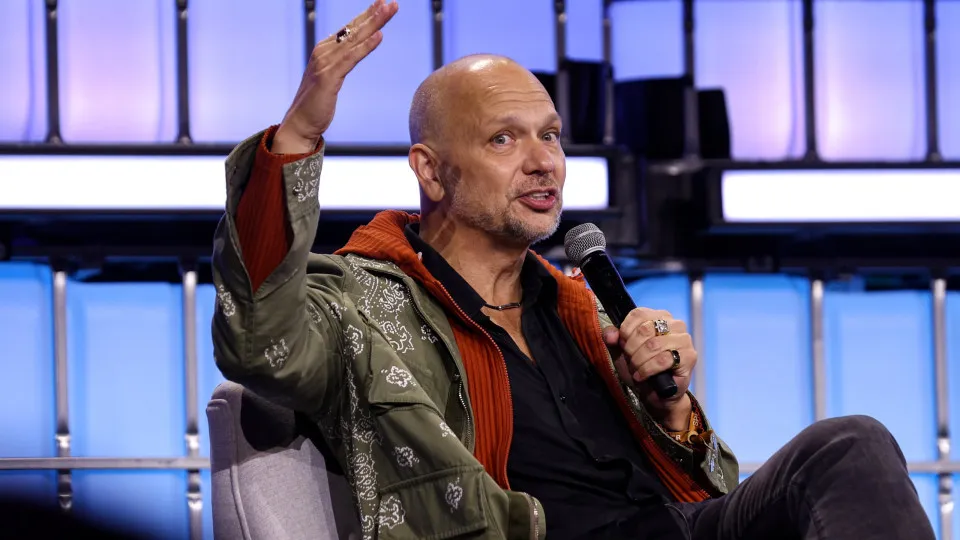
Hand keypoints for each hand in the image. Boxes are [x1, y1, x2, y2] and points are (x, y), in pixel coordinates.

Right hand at [274, 0, 398, 152]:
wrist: (300, 124)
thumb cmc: (316, 104)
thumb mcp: (330, 78)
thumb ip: (340, 63)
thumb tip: (352, 53)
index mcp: (325, 51)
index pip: (349, 29)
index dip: (367, 15)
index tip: (383, 3)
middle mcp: (323, 52)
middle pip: (353, 30)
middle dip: (374, 14)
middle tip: (392, 2)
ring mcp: (325, 63)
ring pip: (354, 39)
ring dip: (373, 24)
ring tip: (388, 11)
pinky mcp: (328, 77)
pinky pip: (351, 58)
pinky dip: (366, 46)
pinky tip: (379, 36)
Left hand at [602, 308, 696, 428]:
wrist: (656, 394)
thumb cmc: (641, 368)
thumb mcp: (622, 352)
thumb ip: (613, 339)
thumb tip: (609, 334)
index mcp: (659, 316)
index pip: (638, 314)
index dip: (626, 331)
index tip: (623, 345)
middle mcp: (675, 324)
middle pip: (645, 330)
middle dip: (631, 349)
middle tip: (630, 360)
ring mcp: (684, 340)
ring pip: (654, 345)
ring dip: (639, 361)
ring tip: (636, 369)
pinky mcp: (689, 357)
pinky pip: (663, 360)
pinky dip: (647, 370)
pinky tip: (642, 376)